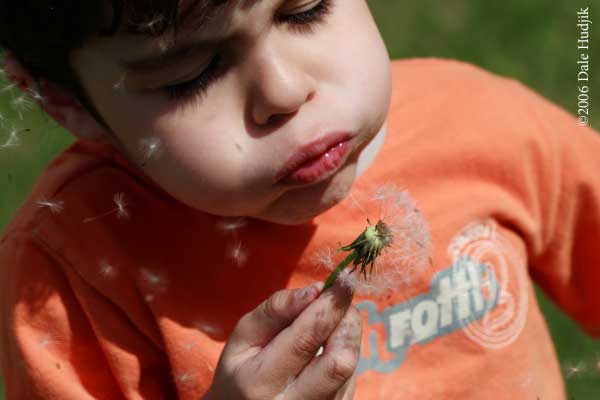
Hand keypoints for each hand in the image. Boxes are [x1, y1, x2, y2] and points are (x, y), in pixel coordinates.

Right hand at [204, 280, 361, 399]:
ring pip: (350, 368)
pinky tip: (326, 349)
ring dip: (347, 333)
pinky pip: (350, 377)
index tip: (344, 277)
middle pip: (340, 361)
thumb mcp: (244, 336)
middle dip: (347, 320)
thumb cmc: (241, 370)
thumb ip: (275, 310)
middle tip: (340, 296)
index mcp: (262, 383)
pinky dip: (344, 352)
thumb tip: (314, 290)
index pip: (306, 338)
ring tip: (330, 320)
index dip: (329, 305)